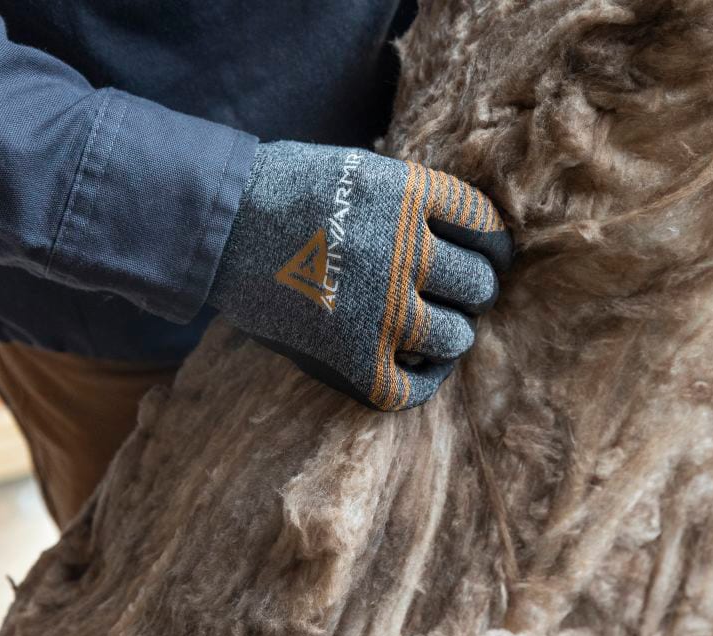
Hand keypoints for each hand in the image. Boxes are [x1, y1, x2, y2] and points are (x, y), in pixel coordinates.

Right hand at [209, 141, 511, 410]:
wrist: (217, 223)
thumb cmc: (290, 191)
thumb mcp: (364, 171)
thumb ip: (418, 201)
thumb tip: (473, 239)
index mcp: (409, 196)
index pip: (487, 228)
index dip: (495, 248)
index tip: (489, 259)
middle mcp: (401, 252)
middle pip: (478, 286)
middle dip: (475, 290)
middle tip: (459, 295)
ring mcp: (378, 309)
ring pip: (455, 337)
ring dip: (452, 334)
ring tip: (437, 328)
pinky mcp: (350, 357)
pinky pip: (414, 387)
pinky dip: (425, 379)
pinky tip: (419, 364)